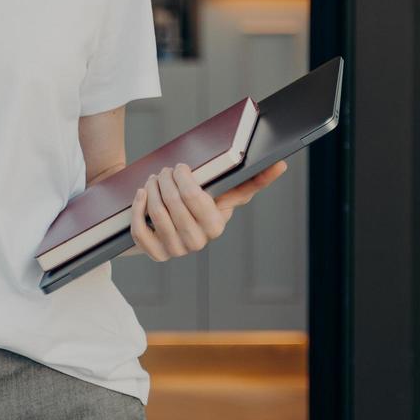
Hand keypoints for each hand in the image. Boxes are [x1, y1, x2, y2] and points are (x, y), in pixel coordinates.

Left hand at [128, 160, 288, 261]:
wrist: (172, 220)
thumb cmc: (201, 201)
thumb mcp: (223, 191)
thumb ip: (251, 181)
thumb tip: (281, 164)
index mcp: (216, 226)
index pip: (195, 198)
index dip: (183, 178)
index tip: (181, 167)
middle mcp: (197, 242)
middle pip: (173, 203)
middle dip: (165, 180)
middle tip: (165, 170)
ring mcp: (175, 251)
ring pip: (156, 213)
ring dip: (151, 190)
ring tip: (154, 179)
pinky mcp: (155, 254)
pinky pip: (140, 230)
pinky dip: (138, 208)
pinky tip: (141, 195)